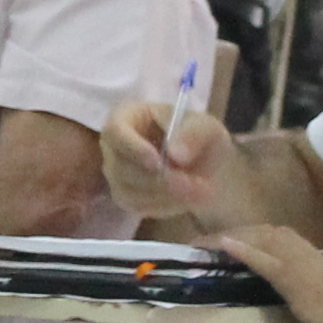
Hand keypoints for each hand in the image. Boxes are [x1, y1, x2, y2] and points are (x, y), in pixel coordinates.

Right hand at [99, 98, 235, 223]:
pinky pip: (137, 206)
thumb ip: (193, 134)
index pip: (115, 130)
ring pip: (127, 191)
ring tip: (198, 191)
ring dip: (165, 195)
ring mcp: (116, 172)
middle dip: (159, 180)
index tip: (158, 162)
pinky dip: (164, 205)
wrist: (207, 167)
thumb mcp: (207, 128)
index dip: (133, 148)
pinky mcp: (125, 196)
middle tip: (194, 184)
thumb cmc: (201, 138)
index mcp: (129, 116)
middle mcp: (115, 144)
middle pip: (120, 167)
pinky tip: (185, 199)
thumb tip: (175, 155)